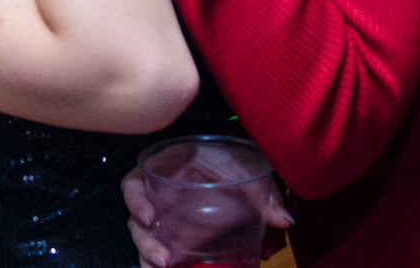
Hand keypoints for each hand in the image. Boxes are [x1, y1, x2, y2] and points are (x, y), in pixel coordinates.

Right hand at [122, 166, 292, 267]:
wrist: (241, 168)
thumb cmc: (234, 161)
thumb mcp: (247, 169)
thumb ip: (263, 192)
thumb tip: (284, 220)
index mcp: (166, 172)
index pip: (135, 184)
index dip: (135, 200)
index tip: (149, 218)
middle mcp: (161, 198)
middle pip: (137, 222)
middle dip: (145, 243)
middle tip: (163, 260)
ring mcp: (169, 221)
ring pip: (147, 241)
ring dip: (149, 257)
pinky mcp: (179, 239)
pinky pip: (164, 252)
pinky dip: (159, 264)